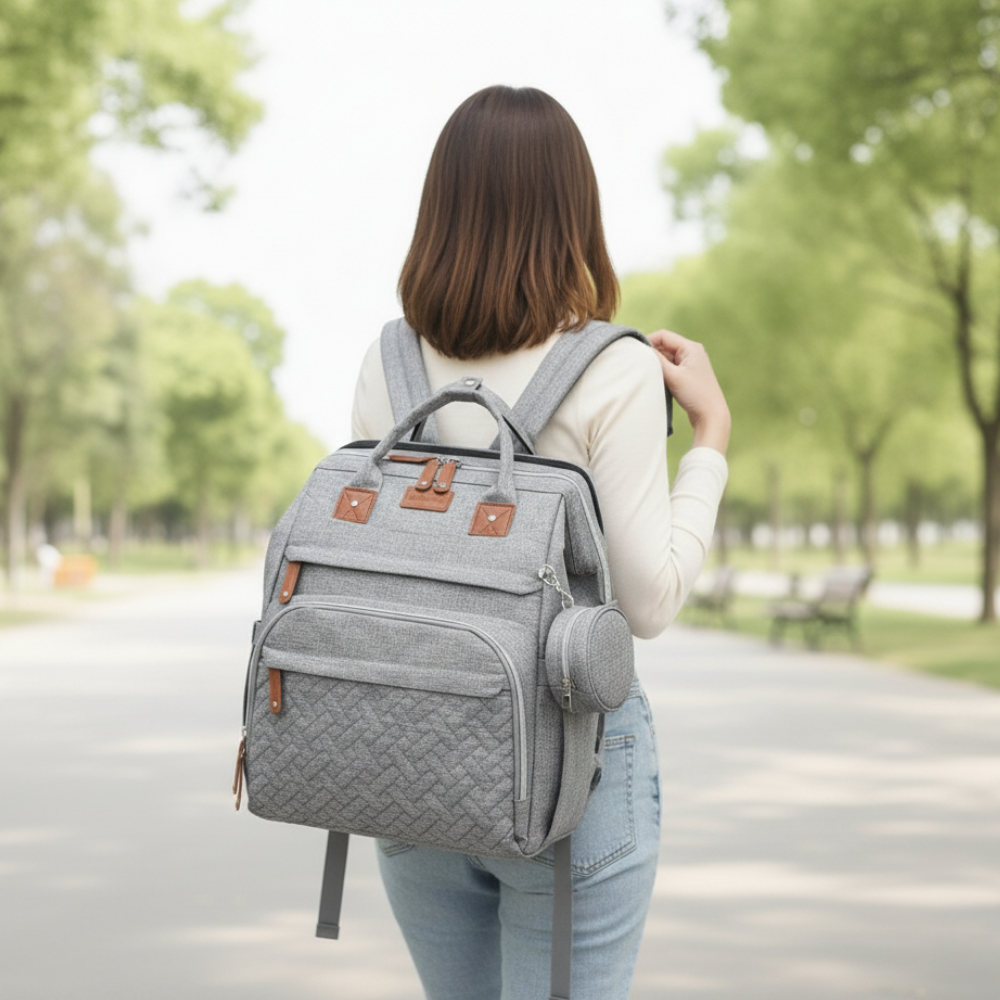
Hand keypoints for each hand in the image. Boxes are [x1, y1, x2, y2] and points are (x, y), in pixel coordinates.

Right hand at [648, 329, 730, 454]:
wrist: (711, 415)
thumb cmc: (695, 394)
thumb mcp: (673, 375)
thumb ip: (657, 360)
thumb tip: (642, 349)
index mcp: (691, 347)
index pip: (663, 336)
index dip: (648, 341)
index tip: (636, 353)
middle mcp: (692, 352)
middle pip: (665, 345)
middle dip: (652, 354)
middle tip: (641, 365)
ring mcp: (691, 364)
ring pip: (667, 357)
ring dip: (657, 364)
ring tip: (650, 374)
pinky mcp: (688, 375)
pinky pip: (671, 367)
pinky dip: (663, 371)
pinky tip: (658, 380)